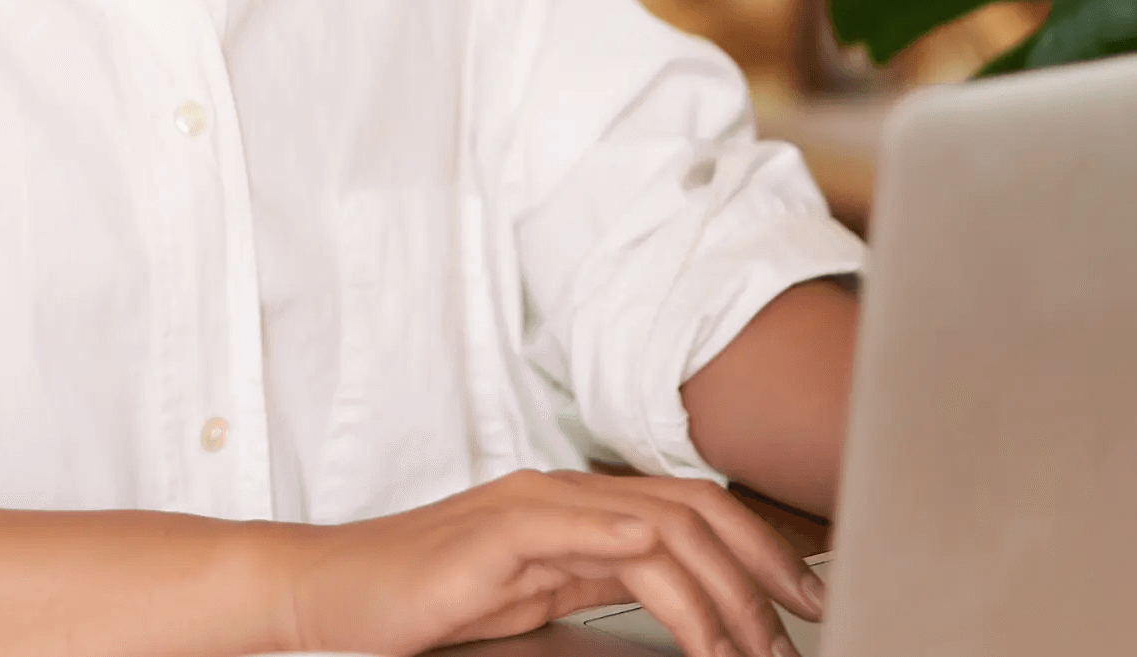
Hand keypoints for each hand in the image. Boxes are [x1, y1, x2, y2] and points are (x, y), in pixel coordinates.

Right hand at [259, 468, 826, 656]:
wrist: (330, 594)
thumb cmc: (420, 604)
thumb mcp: (531, 603)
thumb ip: (595, 595)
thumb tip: (671, 618)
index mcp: (578, 507)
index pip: (691, 510)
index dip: (758, 547)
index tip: (806, 598)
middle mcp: (566, 494)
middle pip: (693, 508)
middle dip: (762, 564)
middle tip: (805, 623)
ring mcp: (534, 506)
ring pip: (659, 524)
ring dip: (716, 588)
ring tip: (745, 647)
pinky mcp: (500, 534)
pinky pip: (588, 534)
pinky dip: (642, 561)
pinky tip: (672, 592)